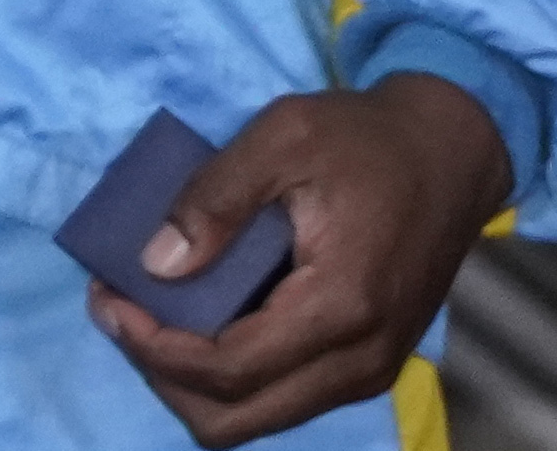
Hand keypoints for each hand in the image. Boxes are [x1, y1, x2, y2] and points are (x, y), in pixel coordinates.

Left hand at [88, 75, 509, 442]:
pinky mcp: (366, 364)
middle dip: (162, 373)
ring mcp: (369, 371)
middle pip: (235, 418)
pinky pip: (282, 396)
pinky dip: (228, 372)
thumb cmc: (365, 139)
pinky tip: (199, 315)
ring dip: (191, 377)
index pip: (227, 370)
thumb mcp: (282, 138)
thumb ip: (214, 199)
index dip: (151, 347)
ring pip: (257, 417)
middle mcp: (361, 360)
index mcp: (341, 307)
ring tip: (149, 311)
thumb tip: (155, 264)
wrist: (451, 155)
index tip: (105, 296)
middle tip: (120, 308)